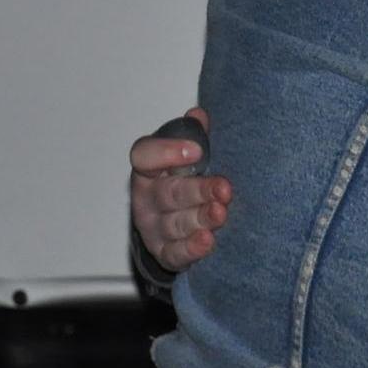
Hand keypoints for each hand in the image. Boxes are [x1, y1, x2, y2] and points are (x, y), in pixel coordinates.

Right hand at [130, 107, 232, 271]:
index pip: (144, 156)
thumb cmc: (179, 182)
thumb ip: (193, 135)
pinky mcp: (164, 252)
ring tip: (220, 212)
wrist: (171, 227)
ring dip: (200, 218)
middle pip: (168, 193)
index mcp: (148, 169)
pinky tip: (208, 241)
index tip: (197, 150)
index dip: (167, 152)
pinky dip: (191, 248)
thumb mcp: (184, 157)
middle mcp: (147, 198)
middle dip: (198, 190)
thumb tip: (199, 114)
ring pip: (175, 223)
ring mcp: (153, 228)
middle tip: (224, 187)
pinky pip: (175, 253)